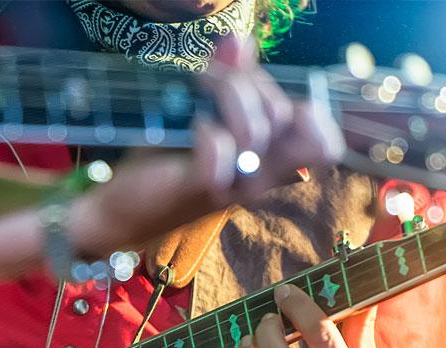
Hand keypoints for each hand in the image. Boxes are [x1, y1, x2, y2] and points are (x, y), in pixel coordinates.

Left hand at [75, 35, 342, 255]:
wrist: (121, 207)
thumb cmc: (165, 161)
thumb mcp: (203, 110)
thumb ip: (228, 77)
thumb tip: (239, 41)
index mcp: (268, 160)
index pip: (324, 142)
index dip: (312, 116)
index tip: (269, 99)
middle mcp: (259, 176)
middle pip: (285, 116)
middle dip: (251, 85)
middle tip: (212, 83)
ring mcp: (234, 185)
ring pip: (258, 130)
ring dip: (228, 97)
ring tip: (198, 98)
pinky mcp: (201, 188)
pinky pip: (223, 151)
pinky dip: (209, 132)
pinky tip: (192, 130)